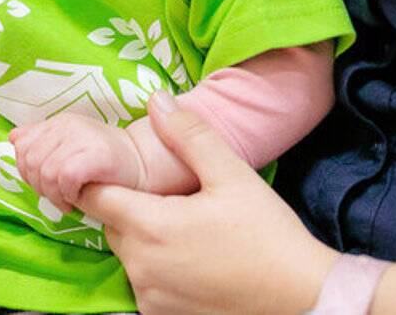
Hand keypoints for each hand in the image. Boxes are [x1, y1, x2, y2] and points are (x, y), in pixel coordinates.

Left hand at [10, 113, 144, 215]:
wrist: (142, 163)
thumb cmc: (103, 161)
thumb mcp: (68, 146)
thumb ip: (41, 140)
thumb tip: (13, 137)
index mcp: (58, 122)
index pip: (22, 146)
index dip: (25, 171)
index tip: (42, 185)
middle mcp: (68, 125)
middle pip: (31, 161)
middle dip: (38, 186)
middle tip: (56, 196)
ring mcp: (82, 138)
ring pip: (46, 172)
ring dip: (54, 195)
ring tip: (67, 201)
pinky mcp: (96, 155)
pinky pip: (66, 178)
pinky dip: (68, 194)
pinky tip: (77, 198)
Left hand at [76, 92, 334, 314]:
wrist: (300, 299)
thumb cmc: (267, 235)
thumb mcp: (232, 175)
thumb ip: (190, 135)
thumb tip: (157, 100)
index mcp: (150, 227)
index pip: (95, 197)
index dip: (97, 178)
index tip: (112, 167)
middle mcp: (141, 268)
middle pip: (113, 225)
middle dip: (130, 207)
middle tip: (170, 196)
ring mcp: (151, 298)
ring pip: (129, 255)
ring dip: (144, 239)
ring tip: (188, 229)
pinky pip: (145, 284)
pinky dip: (158, 270)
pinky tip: (192, 259)